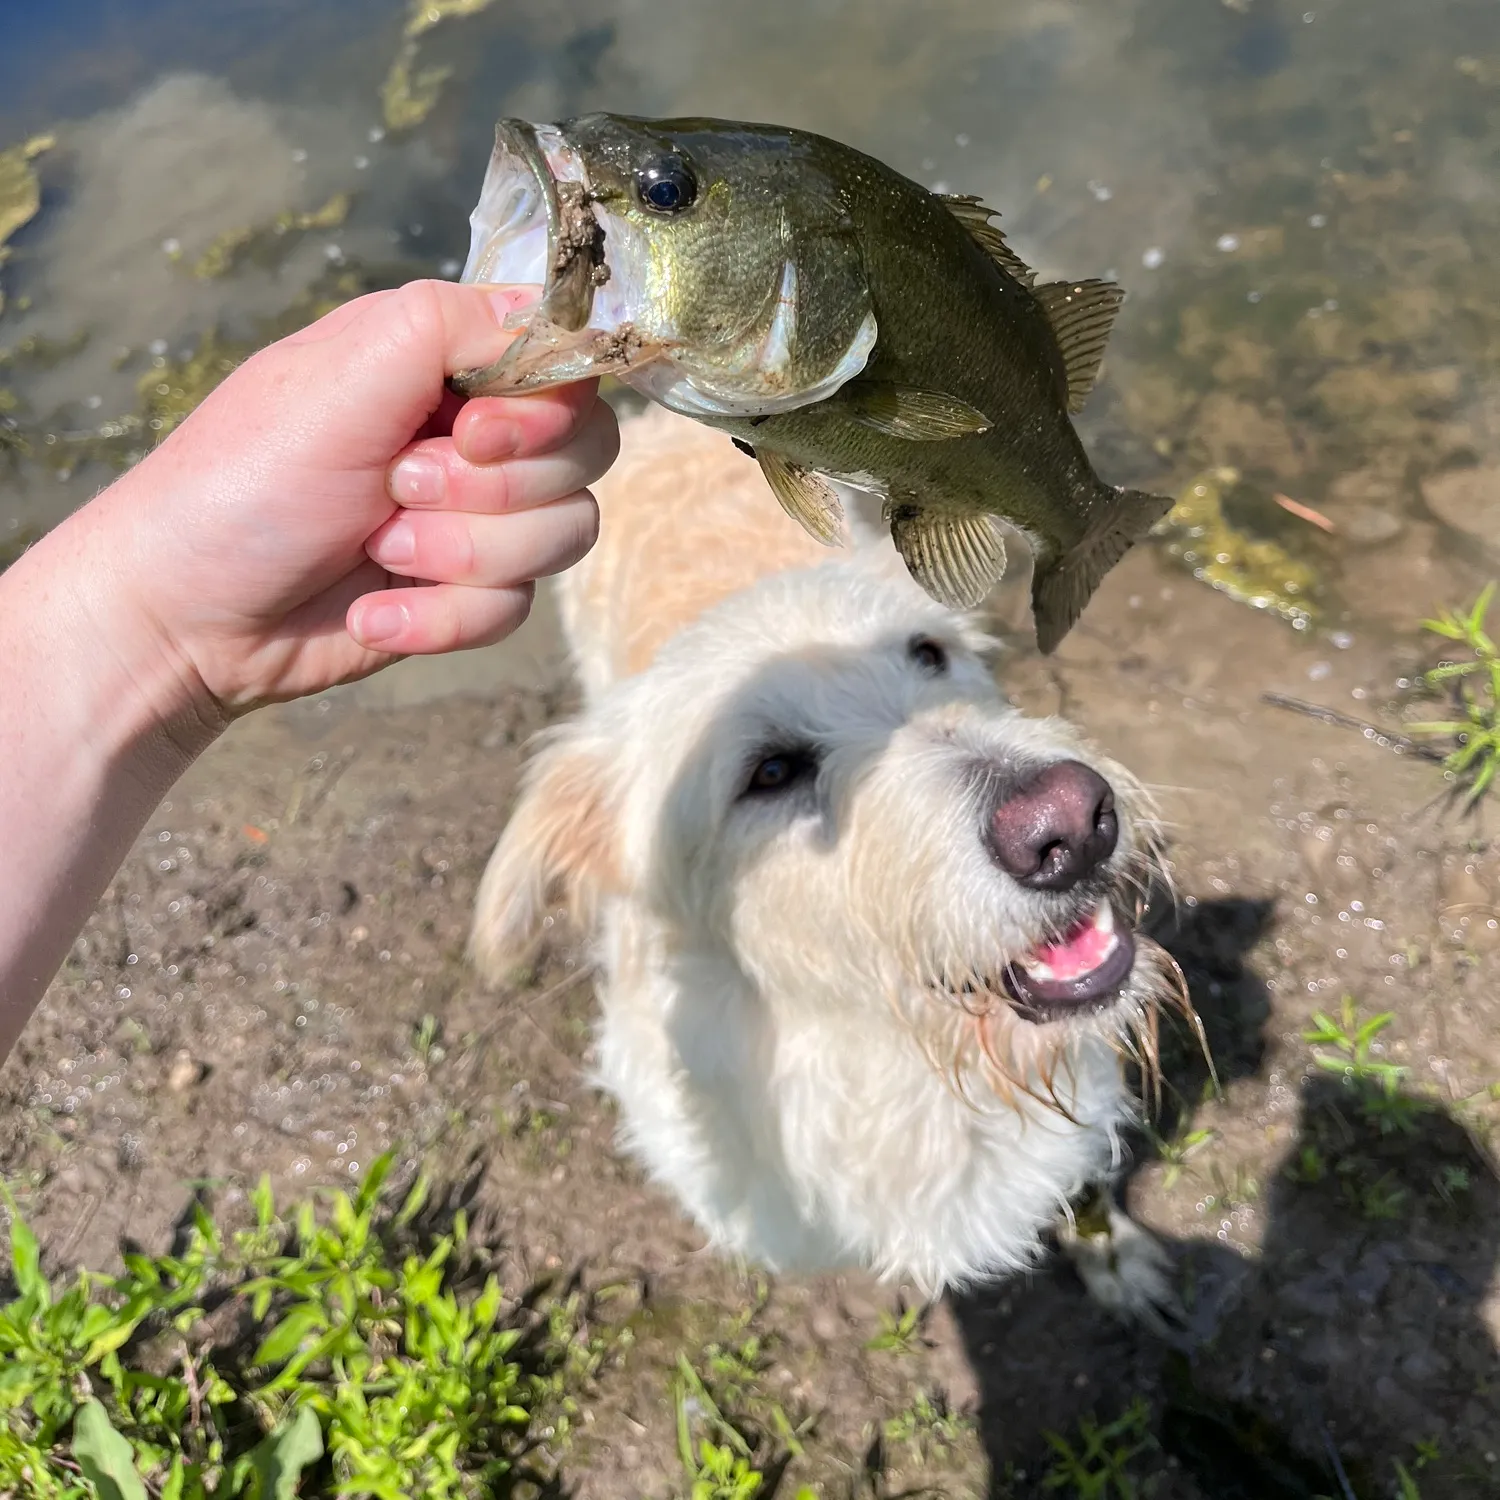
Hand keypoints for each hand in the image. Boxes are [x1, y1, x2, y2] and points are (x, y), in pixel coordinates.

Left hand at [87, 278, 614, 723]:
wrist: (187, 619)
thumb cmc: (242, 484)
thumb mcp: (339, 377)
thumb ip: (450, 325)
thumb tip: (552, 319)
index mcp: (444, 360)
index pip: (567, 364)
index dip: (541, 411)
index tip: (470, 433)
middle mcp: (472, 431)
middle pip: (586, 454)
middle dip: (491, 493)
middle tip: (395, 489)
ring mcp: (476, 516)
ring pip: (563, 536)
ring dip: (463, 558)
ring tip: (375, 553)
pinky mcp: (468, 593)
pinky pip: (516, 609)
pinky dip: (440, 619)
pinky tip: (371, 614)